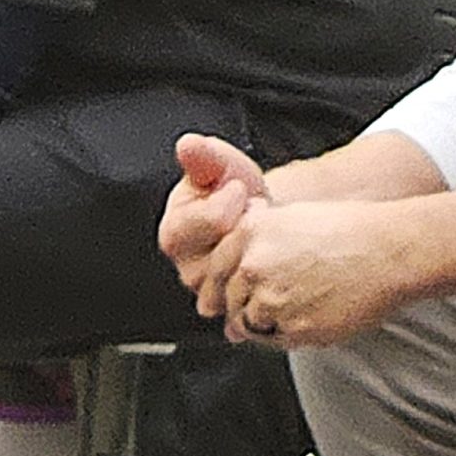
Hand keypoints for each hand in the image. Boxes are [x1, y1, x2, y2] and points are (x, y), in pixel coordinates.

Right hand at [159, 132, 265, 317]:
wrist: (265, 219)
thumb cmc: (237, 193)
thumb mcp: (221, 166)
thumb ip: (204, 156)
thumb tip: (188, 145)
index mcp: (175, 233)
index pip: (189, 228)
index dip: (219, 207)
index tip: (240, 190)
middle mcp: (189, 269)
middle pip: (212, 262)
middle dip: (245, 233)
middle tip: (261, 212)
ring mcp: (215, 294)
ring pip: (234, 288)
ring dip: (259, 259)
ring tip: (270, 233)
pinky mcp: (240, 310)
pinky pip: (253, 307)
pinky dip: (270, 286)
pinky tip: (279, 261)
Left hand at [220, 198, 410, 346]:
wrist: (391, 252)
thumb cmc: (353, 231)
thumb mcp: (294, 216)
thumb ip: (257, 237)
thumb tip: (238, 264)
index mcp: (251, 233)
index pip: (215, 270)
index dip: (220, 287)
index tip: (224, 296)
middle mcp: (255, 265)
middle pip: (230, 300)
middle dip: (245, 304)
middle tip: (273, 302)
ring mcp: (272, 299)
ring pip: (250, 323)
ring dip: (265, 321)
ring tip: (300, 307)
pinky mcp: (295, 327)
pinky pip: (277, 339)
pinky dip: (288, 333)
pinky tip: (312, 314)